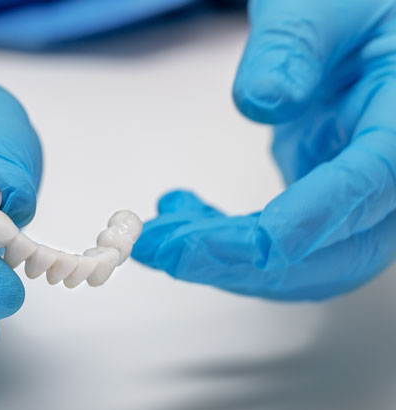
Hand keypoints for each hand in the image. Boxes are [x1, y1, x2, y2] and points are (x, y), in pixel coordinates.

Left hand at [133, 0, 395, 299]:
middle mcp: (391, 172)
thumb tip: (263, 100)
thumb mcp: (319, 4)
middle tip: (159, 247)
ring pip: (304, 266)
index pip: (368, 181)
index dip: (312, 219)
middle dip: (242, 260)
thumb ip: (294, 45)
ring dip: (222, 263)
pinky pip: (279, 250)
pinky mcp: (322, 206)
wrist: (350, 24)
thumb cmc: (343, 7)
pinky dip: (222, 246)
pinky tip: (180, 213)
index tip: (252, 242)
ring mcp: (357, 198)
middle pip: (336, 249)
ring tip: (154, 238)